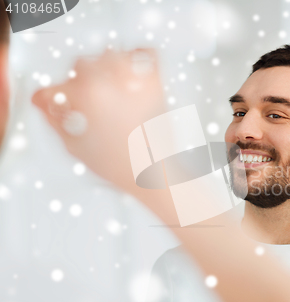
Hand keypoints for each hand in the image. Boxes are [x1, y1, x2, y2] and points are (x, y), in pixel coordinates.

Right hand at [32, 49, 165, 191]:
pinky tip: (132, 75)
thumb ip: (54, 118)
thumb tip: (45, 100)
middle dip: (81, 82)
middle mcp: (109, 81)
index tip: (61, 105)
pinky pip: (145, 53)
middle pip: (82, 65)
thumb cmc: (117, 164)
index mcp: (85, 95)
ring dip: (107, 68)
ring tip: (112, 90)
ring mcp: (134, 79)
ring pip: (110, 55)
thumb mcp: (73, 145)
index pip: (58, 84)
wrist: (152, 172)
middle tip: (90, 100)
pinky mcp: (155, 82)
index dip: (56, 98)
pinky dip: (138, 59)